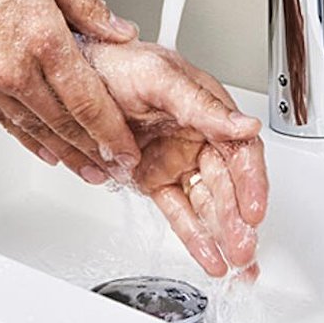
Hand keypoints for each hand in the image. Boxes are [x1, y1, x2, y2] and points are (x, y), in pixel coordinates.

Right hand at [0, 0, 142, 183]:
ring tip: (87, 171)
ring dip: (65, 154)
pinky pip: (3, 121)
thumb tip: (120, 31)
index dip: (112, 131)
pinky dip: (28, 139)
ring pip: (34, 129)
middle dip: (95, 153)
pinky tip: (45, 150)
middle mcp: (14, 68)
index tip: (128, 149)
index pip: (88, 99)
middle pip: (64, 123)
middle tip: (117, 172)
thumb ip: (87, 5)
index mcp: (43, 37)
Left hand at [80, 39, 268, 277]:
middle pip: (227, 184)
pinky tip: (210, 256)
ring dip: (222, 233)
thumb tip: (245, 125)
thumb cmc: (115, 62)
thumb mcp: (160, 78)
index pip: (240, 151)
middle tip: (243, 247)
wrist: (70, 75)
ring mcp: (175, 160)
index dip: (251, 182)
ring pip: (206, 203)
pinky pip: (178, 211)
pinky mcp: (153, 179)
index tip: (253, 210)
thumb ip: (202, 106)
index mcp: (207, 109)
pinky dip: (194, 236)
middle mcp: (197, 137)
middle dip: (238, 219)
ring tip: (233, 260)